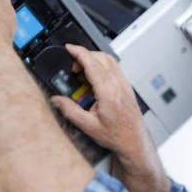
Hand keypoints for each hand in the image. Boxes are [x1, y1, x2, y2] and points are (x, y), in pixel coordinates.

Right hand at [51, 44, 150, 161]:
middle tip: (73, 68)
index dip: (79, 53)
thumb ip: (70, 111)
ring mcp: (125, 85)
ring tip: (82, 76)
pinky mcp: (127, 87)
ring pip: (109, 61)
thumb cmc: (116, 136)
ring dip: (94, 61)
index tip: (69, 48)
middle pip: (101, 58)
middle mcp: (119, 85)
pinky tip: (94, 82)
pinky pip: (114, 69)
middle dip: (84, 57)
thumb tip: (56, 100)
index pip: (93, 64)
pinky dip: (102, 68)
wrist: (134, 142)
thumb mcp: (88, 126)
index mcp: (109, 93)